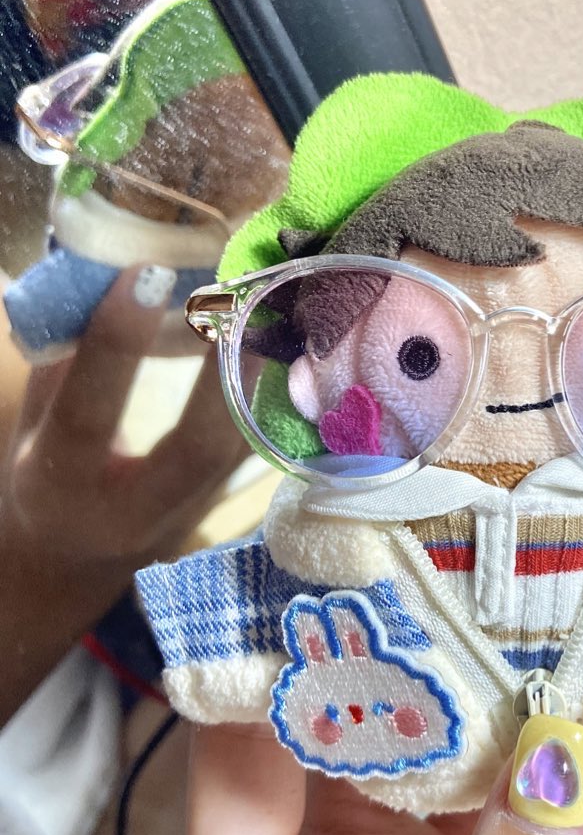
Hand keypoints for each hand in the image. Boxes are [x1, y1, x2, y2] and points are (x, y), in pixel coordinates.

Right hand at [0, 266, 247, 723]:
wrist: (76, 561)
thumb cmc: (48, 476)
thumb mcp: (33, 424)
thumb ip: (61, 364)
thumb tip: (102, 277)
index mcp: (61, 485)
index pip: (88, 413)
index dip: (115, 345)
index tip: (148, 274)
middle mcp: (134, 509)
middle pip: (195, 447)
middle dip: (221, 373)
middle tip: (237, 299)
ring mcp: (191, 511)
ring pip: (242, 448)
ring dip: (266, 377)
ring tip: (279, 307)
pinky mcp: (226, 500)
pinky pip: (261, 444)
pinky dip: (279, 393)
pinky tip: (296, 344)